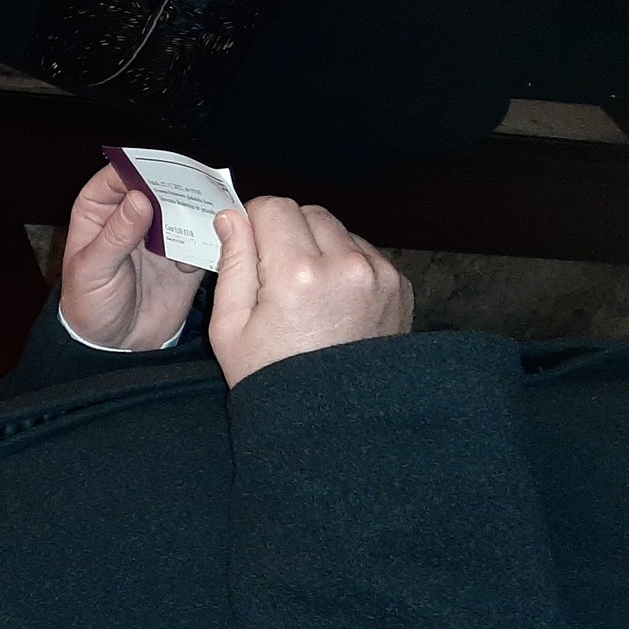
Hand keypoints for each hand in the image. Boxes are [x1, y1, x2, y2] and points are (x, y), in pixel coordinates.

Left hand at [60, 163, 205, 350]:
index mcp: (99, 211)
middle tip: (196, 184)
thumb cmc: (89, 306)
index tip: (159, 168)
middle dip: (176, 183)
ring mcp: (161, 234)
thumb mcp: (92, 272)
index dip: (138, 168)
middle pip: (158, 185)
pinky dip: (209, 239)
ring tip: (208, 213)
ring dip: (197, 209)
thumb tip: (139, 199)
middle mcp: (132, 216)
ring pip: (184, 207)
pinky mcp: (185, 255)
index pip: (118, 176)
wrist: (115, 347)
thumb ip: (115, 237)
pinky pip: (203, 238)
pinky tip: (205, 250)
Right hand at [209, 198, 413, 386]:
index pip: (274, 207)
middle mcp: (345, 265)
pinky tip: (332, 303)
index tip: (249, 247)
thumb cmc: (273, 379)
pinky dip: (345, 266)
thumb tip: (231, 217)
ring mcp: (378, 274)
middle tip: (275, 276)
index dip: (254, 222)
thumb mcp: (230, 328)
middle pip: (308, 212)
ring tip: (307, 294)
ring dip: (318, 247)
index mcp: (296, 274)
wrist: (333, 421)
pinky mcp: (398, 284)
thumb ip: (232, 264)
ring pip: (338, 230)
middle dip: (287, 233)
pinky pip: (364, 253)